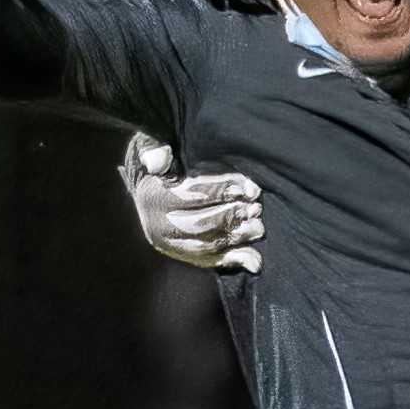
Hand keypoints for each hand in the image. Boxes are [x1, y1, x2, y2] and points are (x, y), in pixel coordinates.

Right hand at [119, 135, 265, 273]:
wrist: (150, 184)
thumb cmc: (162, 159)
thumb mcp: (151, 147)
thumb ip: (155, 149)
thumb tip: (157, 161)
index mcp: (152, 198)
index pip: (189, 197)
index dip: (219, 193)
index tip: (244, 188)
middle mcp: (156, 226)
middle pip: (200, 225)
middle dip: (231, 216)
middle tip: (256, 207)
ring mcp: (170, 244)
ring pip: (208, 246)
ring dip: (237, 238)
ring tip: (259, 226)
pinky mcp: (184, 255)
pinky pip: (211, 261)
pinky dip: (234, 260)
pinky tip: (255, 261)